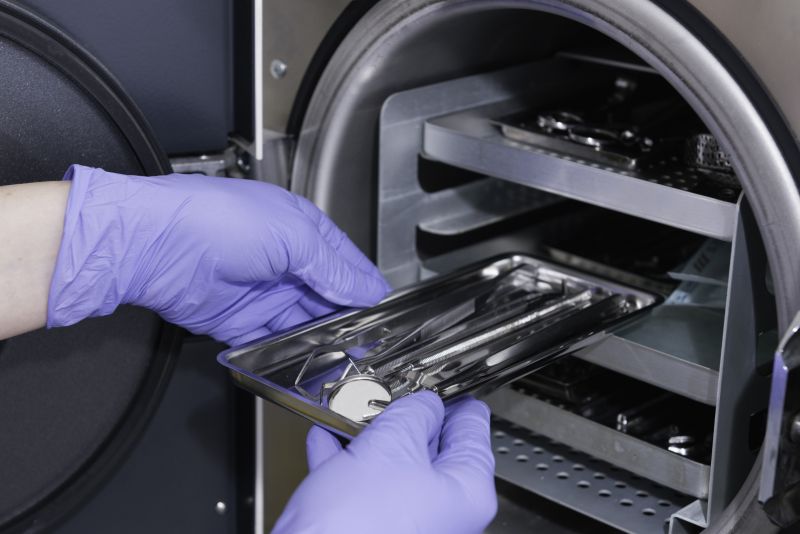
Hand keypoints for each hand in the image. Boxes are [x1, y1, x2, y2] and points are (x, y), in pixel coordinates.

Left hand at [47, 165, 389, 344]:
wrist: (154, 244)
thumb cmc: (215, 219)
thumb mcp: (293, 236)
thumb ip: (332, 268)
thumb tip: (365, 288)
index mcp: (300, 230)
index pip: (345, 263)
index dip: (364, 287)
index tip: (383, 313)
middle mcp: (283, 261)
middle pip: (326, 297)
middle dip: (346, 320)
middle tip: (367, 344)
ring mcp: (261, 292)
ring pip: (302, 324)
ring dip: (320, 340)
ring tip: (342, 359)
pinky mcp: (238, 321)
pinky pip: (269, 343)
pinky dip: (285, 355)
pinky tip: (302, 364)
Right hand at [274, 392, 497, 533]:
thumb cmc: (358, 527)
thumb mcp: (393, 444)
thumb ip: (415, 413)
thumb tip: (424, 403)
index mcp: (467, 494)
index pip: (472, 429)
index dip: (456, 397)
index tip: (445, 381)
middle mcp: (443, 515)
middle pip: (431, 448)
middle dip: (406, 416)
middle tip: (393, 391)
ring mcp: (406, 526)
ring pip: (392, 466)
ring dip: (370, 436)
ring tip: (353, 411)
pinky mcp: (368, 530)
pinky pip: (361, 486)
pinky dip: (344, 461)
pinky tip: (327, 442)